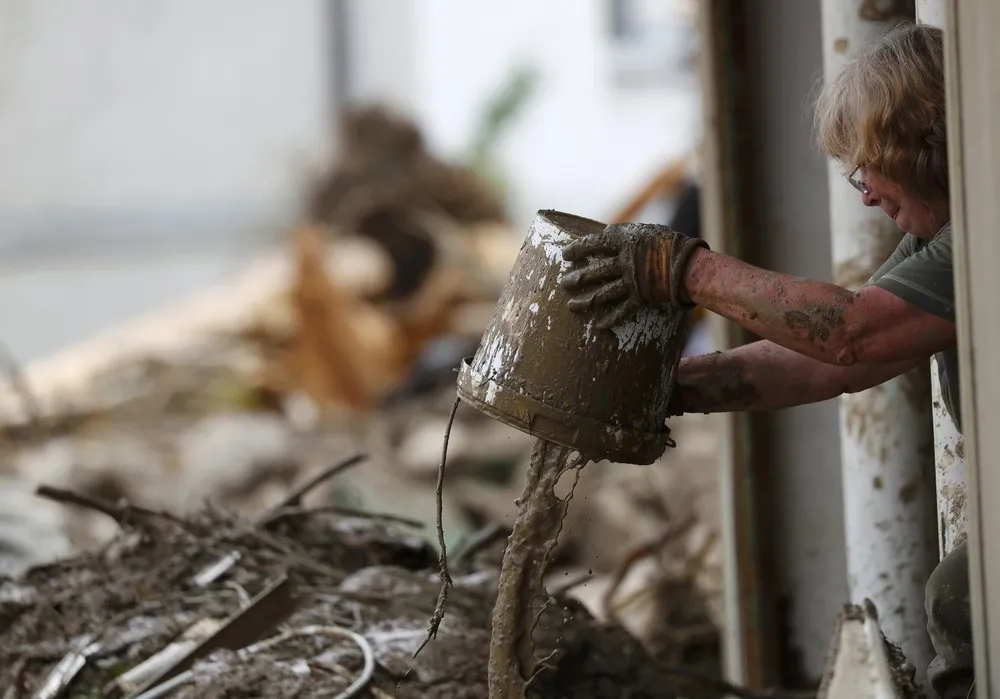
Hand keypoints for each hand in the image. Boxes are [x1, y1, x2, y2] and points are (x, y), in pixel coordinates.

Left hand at [558, 222, 708, 329]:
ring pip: (603, 293)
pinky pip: (621, 311)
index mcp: (625, 241)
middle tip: (563, 283)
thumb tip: (604, 234)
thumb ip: (624, 236)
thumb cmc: (669, 244)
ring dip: (586, 301)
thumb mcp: (645, 232)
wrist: (691, 266)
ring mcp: (632, 282)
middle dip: (577, 278)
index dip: (578, 248)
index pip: (594, 243)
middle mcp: (625, 262)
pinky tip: (598, 325)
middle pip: (595, 271)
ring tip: (571, 306)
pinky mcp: (641, 298)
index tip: (566, 254)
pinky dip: (609, 319)